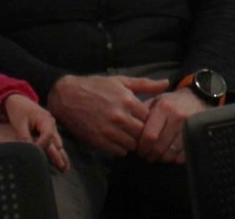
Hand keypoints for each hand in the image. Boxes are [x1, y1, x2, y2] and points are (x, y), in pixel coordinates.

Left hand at [0, 94, 69, 171]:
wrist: (17, 100)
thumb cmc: (18, 110)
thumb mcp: (19, 123)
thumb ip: (25, 137)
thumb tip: (29, 150)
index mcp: (44, 119)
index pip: (48, 135)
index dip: (42, 145)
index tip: (35, 153)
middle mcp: (50, 123)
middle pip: (56, 141)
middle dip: (60, 155)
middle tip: (64, 168)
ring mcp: (50, 126)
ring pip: (56, 142)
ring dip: (60, 154)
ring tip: (66, 167)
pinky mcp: (46, 130)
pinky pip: (53, 141)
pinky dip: (56, 150)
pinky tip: (61, 159)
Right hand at [46, 75, 164, 156]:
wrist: (67, 96)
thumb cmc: (96, 86)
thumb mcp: (121, 81)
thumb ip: (145, 84)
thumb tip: (167, 83)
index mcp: (127, 100)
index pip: (150, 118)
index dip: (149, 120)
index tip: (144, 119)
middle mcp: (119, 116)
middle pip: (142, 133)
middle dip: (142, 133)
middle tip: (137, 130)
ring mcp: (109, 130)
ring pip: (132, 145)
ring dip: (132, 141)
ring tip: (127, 134)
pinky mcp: (98, 141)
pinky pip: (119, 152)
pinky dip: (121, 148)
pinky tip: (117, 139)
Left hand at [132, 88, 206, 164]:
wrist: (196, 98)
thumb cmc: (171, 102)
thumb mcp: (155, 101)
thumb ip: (142, 113)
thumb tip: (129, 131)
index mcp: (164, 107)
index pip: (149, 135)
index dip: (142, 146)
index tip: (138, 150)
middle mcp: (177, 117)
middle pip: (159, 146)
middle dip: (150, 155)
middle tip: (146, 156)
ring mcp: (188, 127)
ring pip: (170, 153)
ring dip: (161, 158)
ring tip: (157, 156)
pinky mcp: (196, 136)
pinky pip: (182, 156)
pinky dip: (174, 159)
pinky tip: (170, 155)